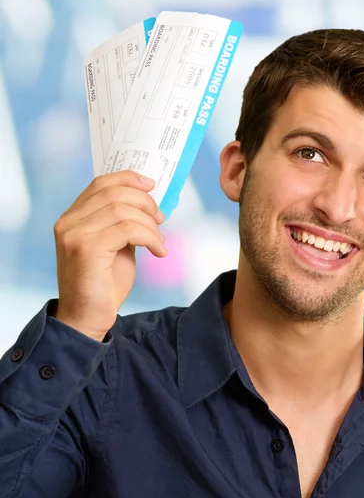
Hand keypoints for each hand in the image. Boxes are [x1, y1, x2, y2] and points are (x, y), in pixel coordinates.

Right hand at [53, 170, 166, 341]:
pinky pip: (127, 229)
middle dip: (145, 203)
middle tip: (161, 220)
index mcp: (72, 218)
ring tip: (159, 242)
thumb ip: (123, 223)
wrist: (87, 318)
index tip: (151, 185)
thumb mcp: (115, 246)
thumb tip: (147, 203)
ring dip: (149, 224)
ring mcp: (74, 234)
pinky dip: (149, 237)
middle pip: (114, 193)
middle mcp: (69, 222)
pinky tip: (158, 251)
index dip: (128, 178)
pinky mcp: (86, 249)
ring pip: (123, 210)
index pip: (100, 183)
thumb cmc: (103, 284)